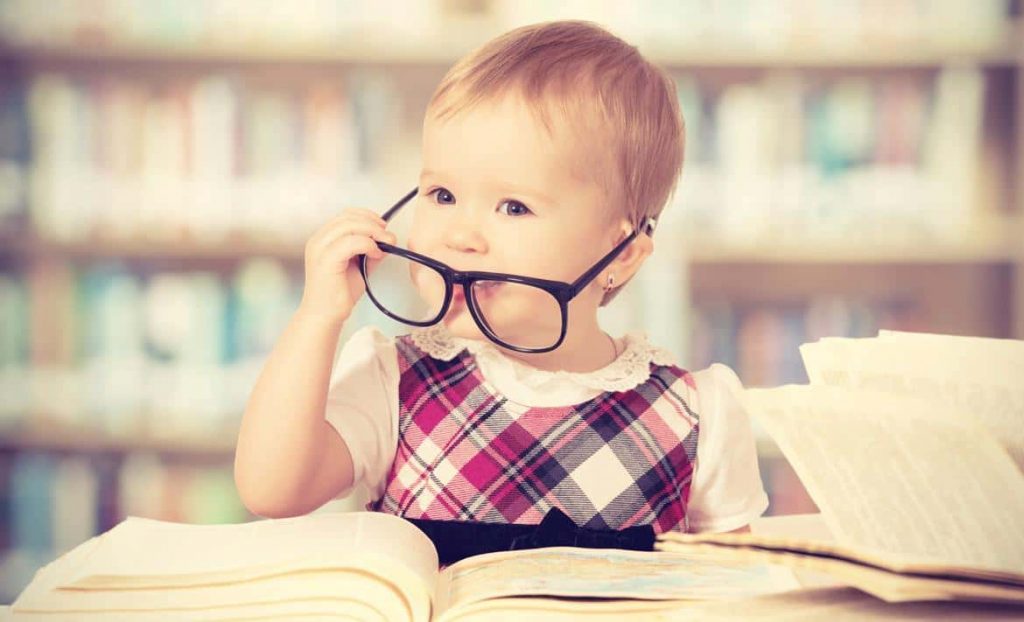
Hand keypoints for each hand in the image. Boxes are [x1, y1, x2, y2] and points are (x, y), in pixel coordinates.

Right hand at [298, 208, 396, 323]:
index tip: (383, 226)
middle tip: (388, 235)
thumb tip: (387, 239)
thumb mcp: (359, 266)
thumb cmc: (338, 293)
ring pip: (350, 225)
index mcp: (323, 239)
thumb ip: (370, 251)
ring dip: (373, 231)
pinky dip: (368, 244)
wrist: (325, 315)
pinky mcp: (326, 260)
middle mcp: (318, 240)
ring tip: (385, 244)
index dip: (367, 216)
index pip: (345, 215)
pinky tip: (376, 254)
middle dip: (373, 222)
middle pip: (348, 217)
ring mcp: (320, 249)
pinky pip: (351, 242)